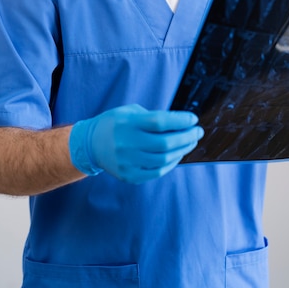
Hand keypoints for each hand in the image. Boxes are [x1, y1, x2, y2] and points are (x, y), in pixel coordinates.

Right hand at [69, 104, 203, 183]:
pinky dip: (171, 163)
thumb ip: (153, 117)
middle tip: (197, 132)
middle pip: (165, 143)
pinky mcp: (129, 175)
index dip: (180, 120)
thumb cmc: (115, 123)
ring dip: (182, 150)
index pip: (160, 122)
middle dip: (186, 137)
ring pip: (163, 159)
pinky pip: (156, 172)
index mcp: (128, 124)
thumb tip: (181, 122)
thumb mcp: (130, 112)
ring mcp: (128, 162)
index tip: (193, 119)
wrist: (90, 144)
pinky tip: (177, 155)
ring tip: (190, 142)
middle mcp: (127, 143)